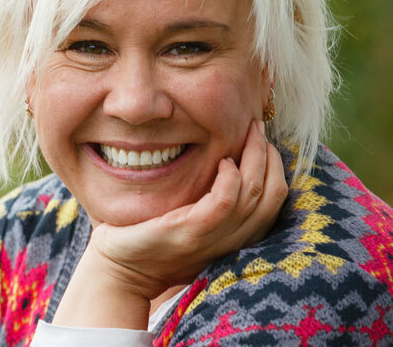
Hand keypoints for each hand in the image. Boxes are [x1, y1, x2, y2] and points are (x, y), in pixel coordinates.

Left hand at [52, 120, 287, 328]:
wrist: (120, 269)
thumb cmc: (151, 241)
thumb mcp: (191, 225)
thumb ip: (211, 207)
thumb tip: (225, 166)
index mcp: (235, 239)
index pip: (274, 202)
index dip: (275, 167)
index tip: (263, 140)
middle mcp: (231, 241)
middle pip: (271, 195)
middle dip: (270, 156)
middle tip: (258, 127)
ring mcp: (212, 238)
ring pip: (252, 193)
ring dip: (255, 157)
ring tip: (247, 133)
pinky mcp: (190, 232)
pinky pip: (223, 202)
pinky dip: (230, 178)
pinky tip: (222, 160)